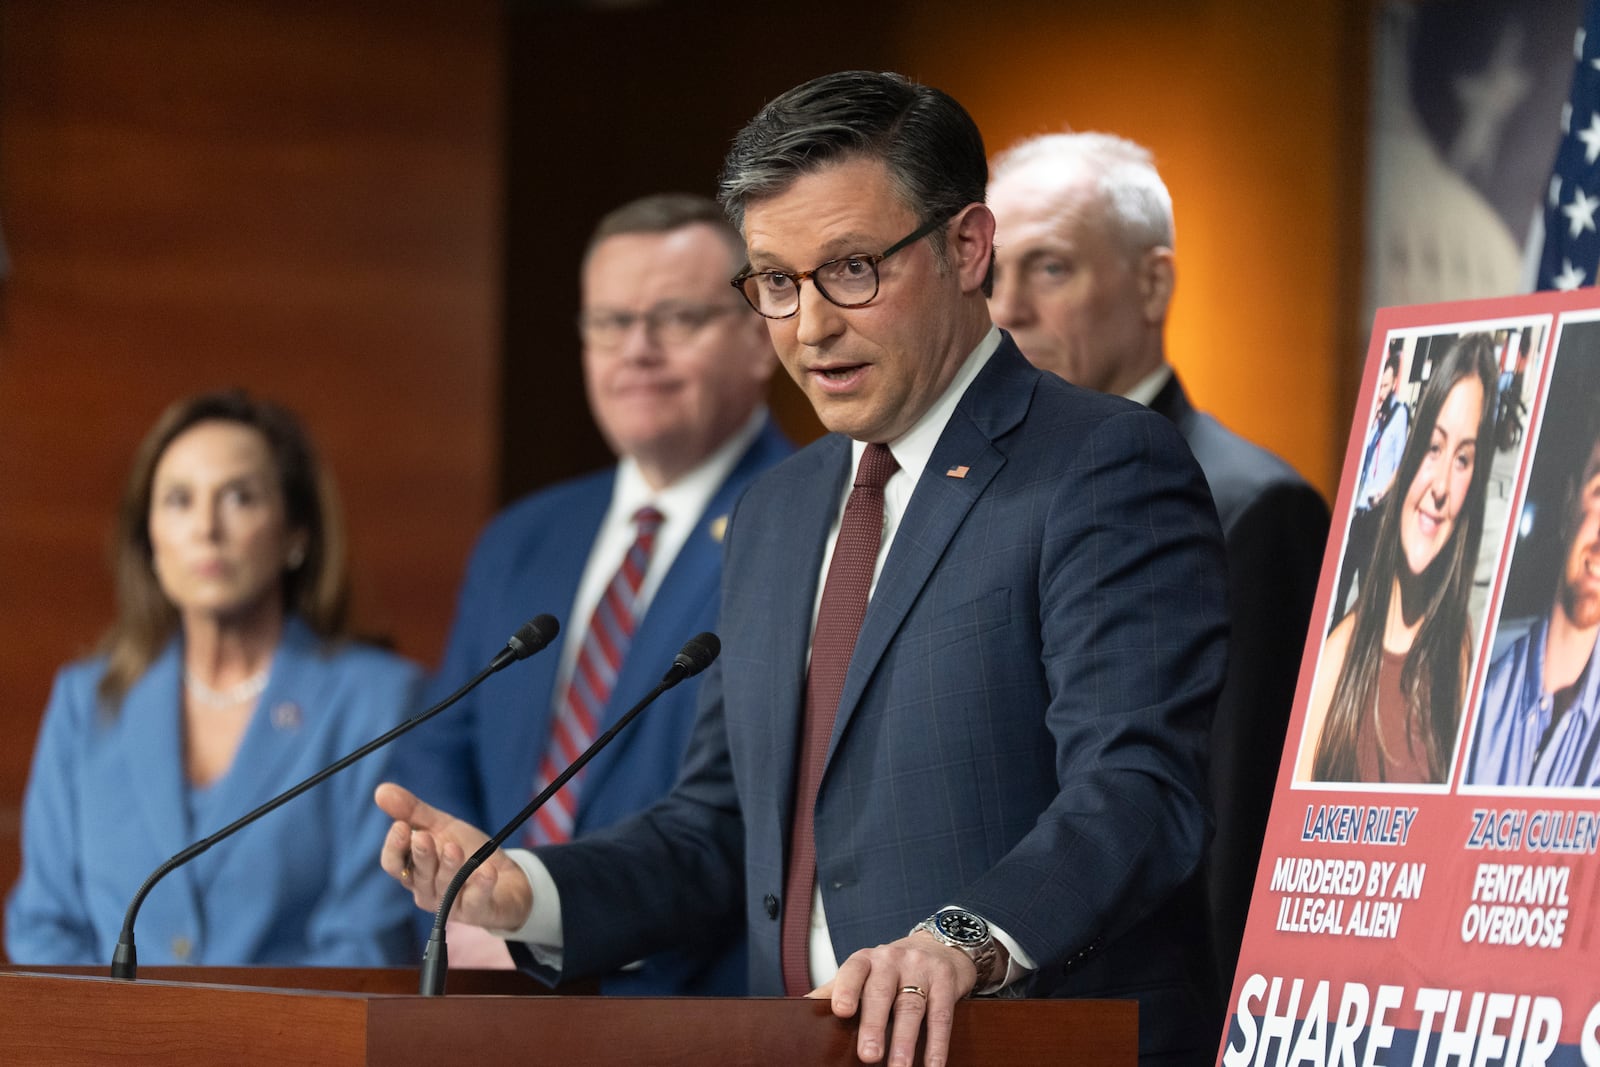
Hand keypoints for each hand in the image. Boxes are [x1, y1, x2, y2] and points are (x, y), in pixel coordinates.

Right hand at [374, 782, 533, 932]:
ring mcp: (451, 905)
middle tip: (424, 837)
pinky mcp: (477, 911)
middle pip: (418, 876)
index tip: (402, 826)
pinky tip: (487, 871)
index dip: (395, 847)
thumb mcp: (441, 826)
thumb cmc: (467, 852)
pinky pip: (475, 901)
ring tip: (454, 848)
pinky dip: (480, 886)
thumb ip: (413, 811)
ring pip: (445, 888)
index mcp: (414, 871)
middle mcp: (428, 891)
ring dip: (449, 867)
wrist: (507, 878)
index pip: (393, 864)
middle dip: (421, 856)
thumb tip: (381, 790)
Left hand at [814, 930, 976, 1066]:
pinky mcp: (945, 981)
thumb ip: (836, 989)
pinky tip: (934, 1065)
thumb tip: (799, 1010)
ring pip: (911, 1006)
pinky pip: (941, 1015)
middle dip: (874, 1025)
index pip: (853, 971)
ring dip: (905, 1041)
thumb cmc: (891, 968)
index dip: (847, 989)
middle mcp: (892, 960)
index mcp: (866, 959)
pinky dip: (937, 1043)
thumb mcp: (864, 972)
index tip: (840, 1012)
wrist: (938, 946)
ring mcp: (920, 969)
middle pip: (881, 993)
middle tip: (868, 1055)